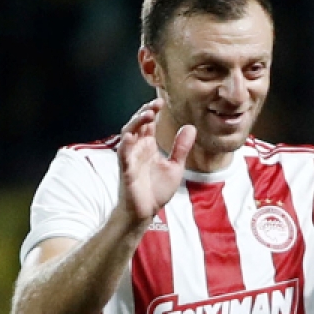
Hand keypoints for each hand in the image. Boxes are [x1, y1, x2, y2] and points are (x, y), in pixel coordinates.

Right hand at [116, 99, 195, 225]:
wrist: (146, 211)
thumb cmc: (156, 190)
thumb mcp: (175, 166)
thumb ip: (181, 148)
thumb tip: (190, 127)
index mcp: (148, 146)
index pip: (148, 123)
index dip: (152, 111)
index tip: (161, 101)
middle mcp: (138, 148)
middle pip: (137, 124)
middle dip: (145, 112)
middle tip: (156, 104)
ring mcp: (130, 158)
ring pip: (128, 135)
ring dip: (135, 123)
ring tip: (147, 114)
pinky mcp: (126, 170)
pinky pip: (123, 155)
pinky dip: (125, 145)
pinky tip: (130, 136)